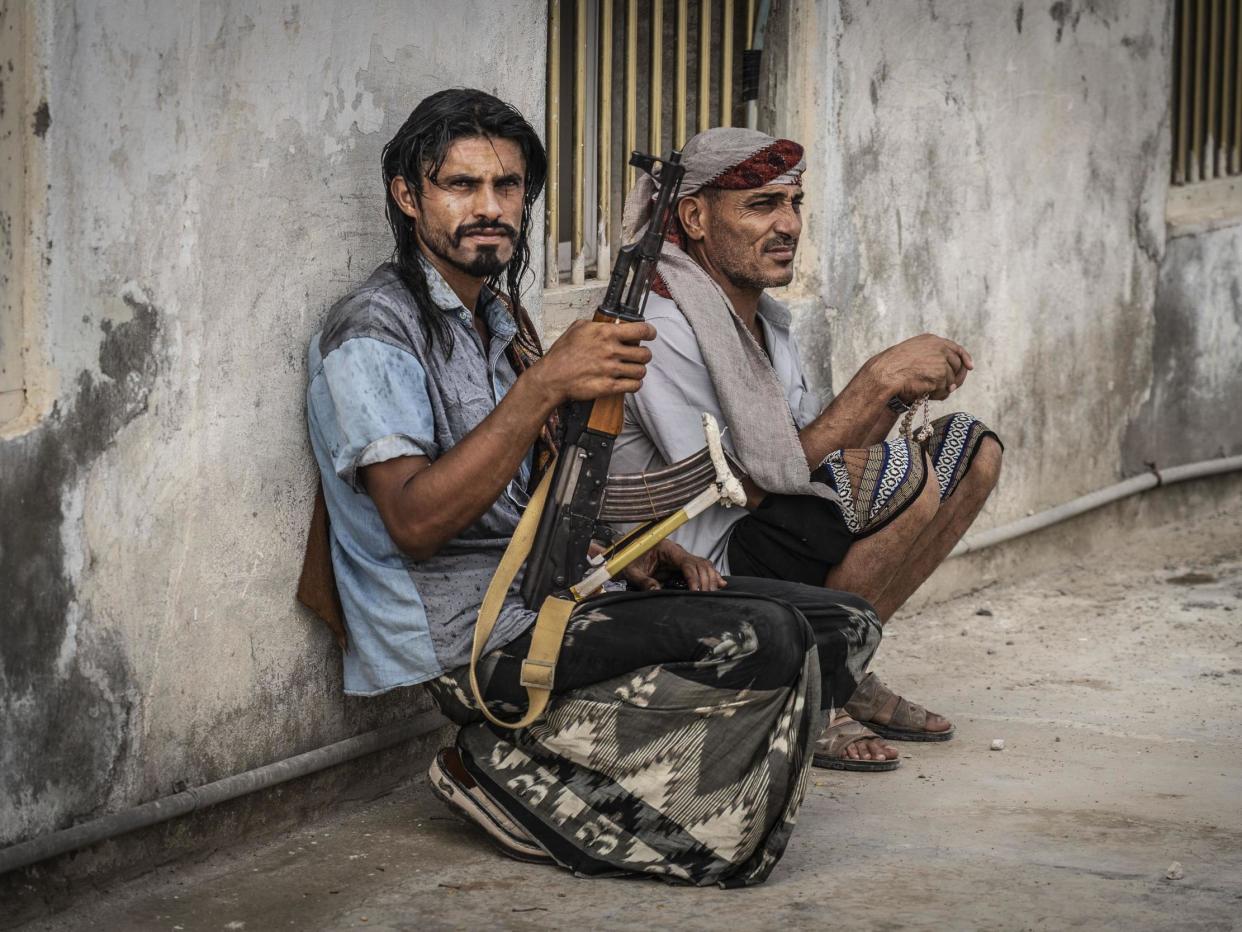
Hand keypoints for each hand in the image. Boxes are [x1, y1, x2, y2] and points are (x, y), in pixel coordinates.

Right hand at [528, 318, 655, 404]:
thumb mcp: (578, 328)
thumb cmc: (562, 353)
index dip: (650, 332)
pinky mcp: (609, 387)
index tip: (650, 334)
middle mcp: (611, 351)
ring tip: (631, 369)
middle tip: (637, 355)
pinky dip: (634, 384)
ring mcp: (611, 370)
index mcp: (606, 333)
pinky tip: (629, 381)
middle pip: (645, 354)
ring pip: (641, 371)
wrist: (552, 377)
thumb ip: (598, 324)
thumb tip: (610, 323)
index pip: (641, 330)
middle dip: (644, 355)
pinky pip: (633, 386)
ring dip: (638, 370)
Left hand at [622, 539, 726, 591]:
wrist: (624, 555)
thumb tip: (656, 591)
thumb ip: (643, 581)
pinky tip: (719, 583)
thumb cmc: (627, 560)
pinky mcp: (681, 564)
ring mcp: (680, 557)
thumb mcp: (631, 571)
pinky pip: (699, 568)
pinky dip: (710, 575)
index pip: (686, 562)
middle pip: (699, 564)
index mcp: (666, 548)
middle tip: (706, 596)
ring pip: (703, 565)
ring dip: (710, 578)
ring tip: (715, 592)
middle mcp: (677, 551)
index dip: (694, 577)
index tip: (696, 591)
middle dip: (705, 580)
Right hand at [865, 333, 973, 401]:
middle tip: (949, 388)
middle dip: (955, 377)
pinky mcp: (940, 373)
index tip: (970, 367)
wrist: (886, 373)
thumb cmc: (893, 368)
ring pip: (951, 377)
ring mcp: (940, 359)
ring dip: (943, 387)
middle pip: (957, 364)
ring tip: (929, 391)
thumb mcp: (912, 356)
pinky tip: (927, 393)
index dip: (964, 358)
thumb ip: (930, 359)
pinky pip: (945, 387)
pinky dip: (938, 393)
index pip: (955, 348)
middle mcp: (939, 347)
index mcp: (931, 340)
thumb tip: (950, 378)